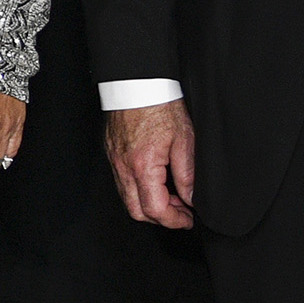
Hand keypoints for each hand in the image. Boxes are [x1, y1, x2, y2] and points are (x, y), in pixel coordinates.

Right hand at [104, 101, 197, 228]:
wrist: (137, 82)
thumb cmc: (159, 104)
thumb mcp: (184, 140)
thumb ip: (187, 174)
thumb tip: (191, 199)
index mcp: (143, 166)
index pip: (156, 209)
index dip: (174, 220)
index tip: (188, 219)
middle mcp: (124, 168)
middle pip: (137, 212)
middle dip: (161, 218)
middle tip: (181, 212)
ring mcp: (115, 161)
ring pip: (128, 199)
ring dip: (150, 205)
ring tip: (172, 195)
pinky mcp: (112, 153)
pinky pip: (123, 183)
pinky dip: (140, 190)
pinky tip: (156, 180)